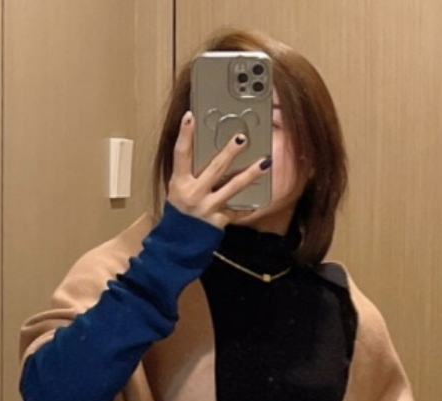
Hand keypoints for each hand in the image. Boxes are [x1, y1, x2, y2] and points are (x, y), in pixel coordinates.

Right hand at [165, 111, 270, 229]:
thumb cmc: (180, 211)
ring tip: (264, 162)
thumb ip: (190, 172)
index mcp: (180, 182)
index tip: (190, 116)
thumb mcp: (178, 188)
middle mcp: (194, 193)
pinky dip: (248, 206)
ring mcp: (208, 207)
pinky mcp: (219, 220)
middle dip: (229, 152)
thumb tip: (207, 151)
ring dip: (250, 174)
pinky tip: (261, 199)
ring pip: (233, 187)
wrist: (180, 242)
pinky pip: (237, 211)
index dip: (185, 134)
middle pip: (215, 168)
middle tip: (242, 138)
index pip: (181, 153)